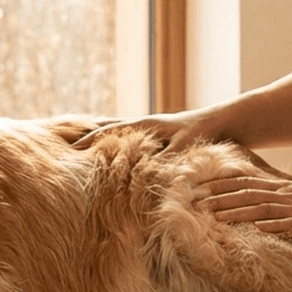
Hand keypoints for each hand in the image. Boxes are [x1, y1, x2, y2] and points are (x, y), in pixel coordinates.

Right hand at [73, 107, 224, 151]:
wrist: (223, 121)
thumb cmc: (205, 132)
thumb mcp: (185, 145)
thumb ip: (166, 157)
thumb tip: (148, 170)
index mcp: (146, 125)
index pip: (110, 131)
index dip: (90, 140)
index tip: (72, 149)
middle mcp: (144, 126)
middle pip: (108, 128)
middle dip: (88, 136)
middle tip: (67, 147)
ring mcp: (149, 131)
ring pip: (118, 134)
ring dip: (101, 139)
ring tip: (82, 148)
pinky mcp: (157, 138)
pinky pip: (130, 141)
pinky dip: (117, 145)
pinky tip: (113, 155)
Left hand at [196, 175, 291, 236]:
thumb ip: (281, 198)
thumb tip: (257, 208)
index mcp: (285, 188)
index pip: (248, 183)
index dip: (223, 184)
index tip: (202, 187)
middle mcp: (289, 195)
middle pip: (249, 193)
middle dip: (222, 197)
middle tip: (198, 202)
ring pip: (264, 208)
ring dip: (238, 212)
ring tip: (216, 216)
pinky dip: (275, 225)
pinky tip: (258, 228)